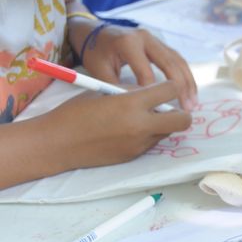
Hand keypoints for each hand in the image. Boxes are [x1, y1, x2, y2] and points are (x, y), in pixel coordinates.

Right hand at [47, 82, 191, 170]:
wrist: (58, 143)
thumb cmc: (77, 112)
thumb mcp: (106, 92)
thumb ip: (133, 92)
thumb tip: (154, 92)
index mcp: (131, 103)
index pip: (171, 90)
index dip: (171, 86)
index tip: (167, 86)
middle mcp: (141, 125)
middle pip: (183, 120)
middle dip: (182, 112)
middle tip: (169, 107)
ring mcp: (139, 143)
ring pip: (168, 132)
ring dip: (164, 123)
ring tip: (144, 117)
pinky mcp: (134, 155)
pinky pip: (152, 142)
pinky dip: (149, 134)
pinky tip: (130, 130)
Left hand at [81, 25, 196, 110]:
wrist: (95, 34)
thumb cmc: (97, 53)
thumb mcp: (99, 70)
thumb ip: (115, 88)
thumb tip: (135, 108)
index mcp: (128, 43)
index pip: (146, 71)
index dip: (153, 92)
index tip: (159, 111)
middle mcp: (145, 38)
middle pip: (169, 64)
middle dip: (180, 88)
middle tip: (187, 108)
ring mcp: (156, 40)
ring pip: (178, 61)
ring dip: (188, 82)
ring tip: (193, 102)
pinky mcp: (161, 44)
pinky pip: (178, 60)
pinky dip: (185, 76)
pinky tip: (190, 91)